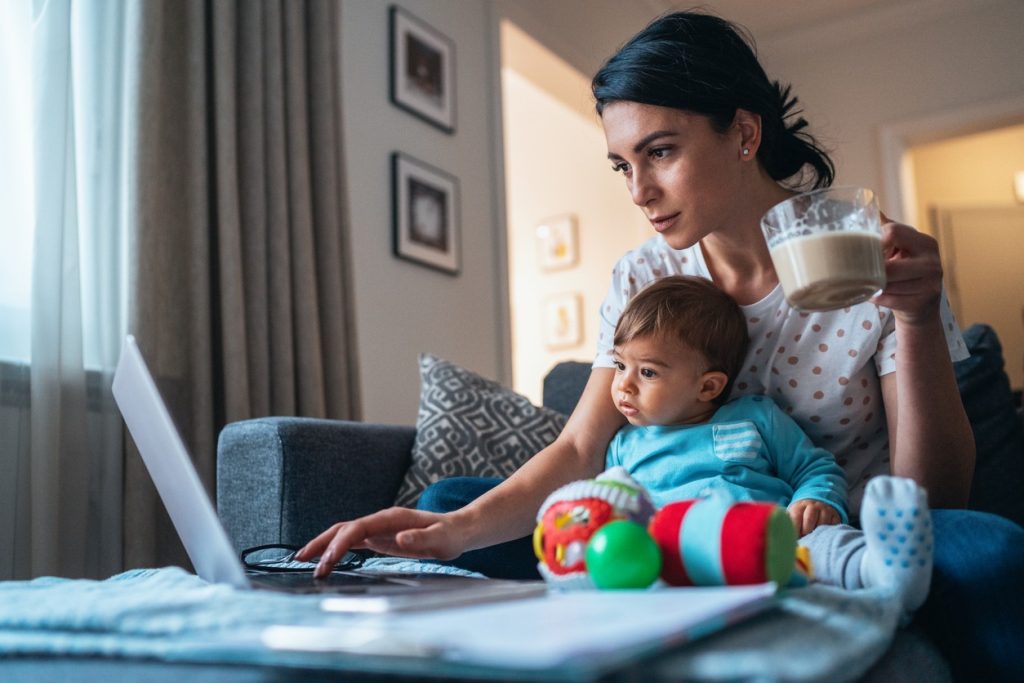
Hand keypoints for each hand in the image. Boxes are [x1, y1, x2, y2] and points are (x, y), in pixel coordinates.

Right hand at [294, 507, 466, 577]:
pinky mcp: (380, 538)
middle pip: (343, 529)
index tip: (327, 562)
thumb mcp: (441, 539)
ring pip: (344, 534)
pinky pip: (352, 542)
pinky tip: (325, 559)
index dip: (340, 544)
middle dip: (321, 543)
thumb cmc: (451, 535)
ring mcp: (379, 529)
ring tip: (303, 560)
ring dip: (324, 545)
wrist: (459, 530)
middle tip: (301, 560)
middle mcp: (381, 521)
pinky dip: (336, 549)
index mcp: (391, 519)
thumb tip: (397, 539)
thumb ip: (420, 539)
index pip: (357, 529)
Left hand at [787, 499, 839, 536]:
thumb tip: (783, 537)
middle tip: (804, 540)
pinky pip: (834, 525)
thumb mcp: (792, 515)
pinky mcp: (835, 515)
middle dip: (806, 532)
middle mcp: (812, 506)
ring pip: (822, 522)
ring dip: (818, 533)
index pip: (796, 517)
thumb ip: (788, 524)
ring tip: (814, 540)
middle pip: (809, 519)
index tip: (793, 538)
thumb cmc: (801, 515)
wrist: (816, 503)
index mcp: (799, 506)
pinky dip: (829, 532)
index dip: (795, 529)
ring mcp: (825, 510)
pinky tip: (824, 536)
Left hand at [872, 213, 943, 326]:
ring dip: (870, 286)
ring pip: (887, 284)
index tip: (863, 250)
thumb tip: (871, 208)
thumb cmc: (906, 272)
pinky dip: (876, 298)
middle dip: (870, 270)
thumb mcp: (902, 248)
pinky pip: (890, 300)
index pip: (894, 232)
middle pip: (889, 265)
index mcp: (926, 242)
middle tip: (855, 271)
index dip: (874, 242)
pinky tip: (872, 295)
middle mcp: (932, 261)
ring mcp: (931, 283)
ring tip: (863, 284)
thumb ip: (888, 230)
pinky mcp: (923, 302)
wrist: (922, 307)